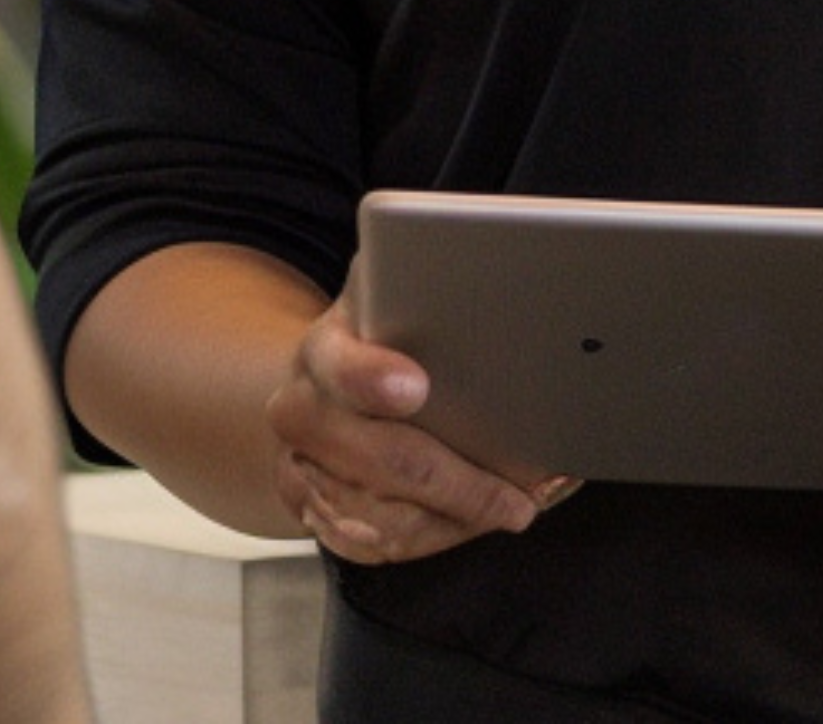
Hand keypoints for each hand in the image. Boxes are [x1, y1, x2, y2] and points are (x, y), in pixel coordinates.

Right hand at [265, 300, 574, 563]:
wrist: (317, 388)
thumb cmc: (380, 339)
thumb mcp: (394, 298)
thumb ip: (430, 291)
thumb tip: (505, 275)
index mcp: (323, 351)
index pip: (342, 366)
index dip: (373, 377)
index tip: (416, 386)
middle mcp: (300, 411)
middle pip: (381, 461)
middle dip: (462, 485)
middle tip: (522, 493)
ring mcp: (301, 468)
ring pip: (382, 520)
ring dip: (457, 520)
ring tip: (514, 507)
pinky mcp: (312, 513)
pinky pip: (374, 546)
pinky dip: (432, 539)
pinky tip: (471, 523)